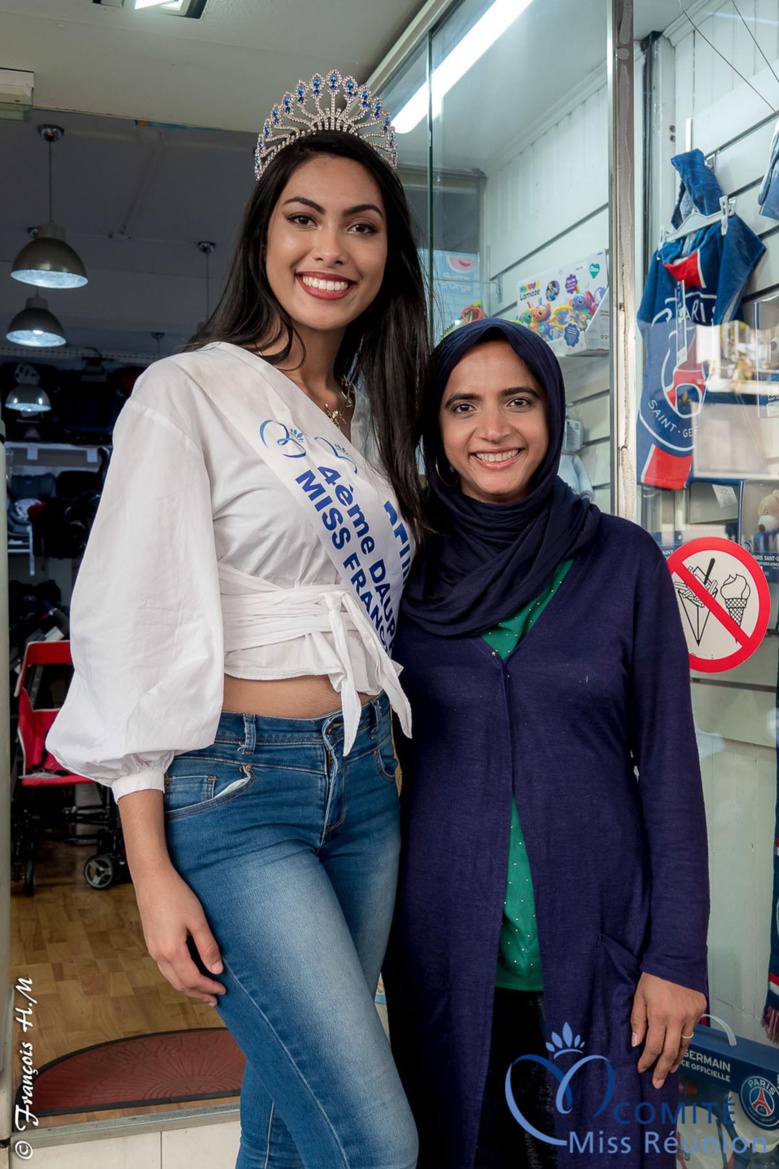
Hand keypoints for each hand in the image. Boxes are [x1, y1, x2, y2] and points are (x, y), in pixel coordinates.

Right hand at [134, 865, 226, 1005]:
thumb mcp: (197, 920)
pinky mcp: (151, 943)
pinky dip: (179, 976)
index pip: (193, 979)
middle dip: (198, 994)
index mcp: (171, 952)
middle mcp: (159, 955)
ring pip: (171, 978)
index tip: (223, 990)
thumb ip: (207, 947)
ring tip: (203, 991)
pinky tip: (188, 972)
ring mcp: (153, 950)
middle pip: (180, 984)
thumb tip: (217, 970)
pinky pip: (166, 969)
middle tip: (215, 999)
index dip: (208, 987)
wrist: (151, 878)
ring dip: (188, 987)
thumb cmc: (176, 895)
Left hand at [631, 972, 705, 1087]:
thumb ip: (638, 1020)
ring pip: (684, 1046)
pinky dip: (685, 1044)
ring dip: (676, 1060)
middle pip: (670, 1052)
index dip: (647, 1061)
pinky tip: (679, 1050)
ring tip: (669, 1070)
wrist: (676, 959)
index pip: (653, 1046)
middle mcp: (677, 1020)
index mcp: (659, 1015)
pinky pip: (691, 1033)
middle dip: (662, 1069)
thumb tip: (636, 1044)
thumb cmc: (653, 978)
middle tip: (657, 1083)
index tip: (641, 1069)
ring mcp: (691, 1017)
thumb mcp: (639, 996)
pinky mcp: (700, 1012)